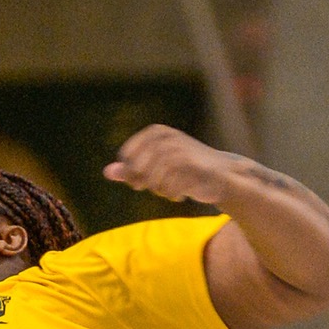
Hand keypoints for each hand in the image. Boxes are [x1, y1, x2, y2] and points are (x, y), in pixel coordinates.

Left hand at [103, 124, 243, 205]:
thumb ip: (131, 169)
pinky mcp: (193, 165)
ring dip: (159, 189)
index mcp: (156, 132)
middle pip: (139, 167)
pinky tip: (179, 196)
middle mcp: (168, 137)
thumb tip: (107, 172)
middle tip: (154, 189)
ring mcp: (181, 149)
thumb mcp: (155, 167)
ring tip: (168, 192)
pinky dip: (172, 195)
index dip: (130, 170)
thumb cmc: (184, 170)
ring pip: (154, 177)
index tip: (139, 183)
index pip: (128, 154)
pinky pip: (171, 186)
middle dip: (143, 182)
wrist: (221, 174)